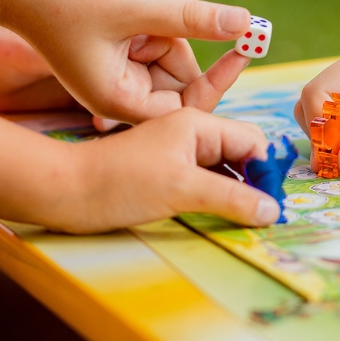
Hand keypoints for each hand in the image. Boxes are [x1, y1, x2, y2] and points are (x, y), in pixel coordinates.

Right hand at [0, 0, 251, 124]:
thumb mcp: (134, 7)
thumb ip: (191, 18)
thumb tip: (246, 22)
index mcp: (118, 100)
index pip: (185, 107)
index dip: (218, 81)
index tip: (247, 48)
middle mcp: (119, 93)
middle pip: (181, 82)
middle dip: (183, 46)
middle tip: (187, 18)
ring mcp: (118, 70)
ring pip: (171, 56)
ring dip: (168, 29)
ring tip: (132, 9)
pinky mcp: (116, 47)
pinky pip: (156, 38)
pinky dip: (158, 21)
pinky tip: (128, 4)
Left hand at [55, 107, 280, 232]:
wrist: (66, 191)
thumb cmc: (122, 183)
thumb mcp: (182, 190)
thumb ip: (232, 199)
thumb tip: (273, 211)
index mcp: (198, 123)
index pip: (250, 140)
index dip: (264, 170)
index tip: (270, 203)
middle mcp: (191, 132)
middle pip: (239, 153)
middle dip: (253, 180)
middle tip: (261, 213)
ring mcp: (177, 151)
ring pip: (222, 168)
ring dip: (235, 191)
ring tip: (242, 217)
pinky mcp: (166, 170)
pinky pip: (203, 178)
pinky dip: (215, 195)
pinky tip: (216, 213)